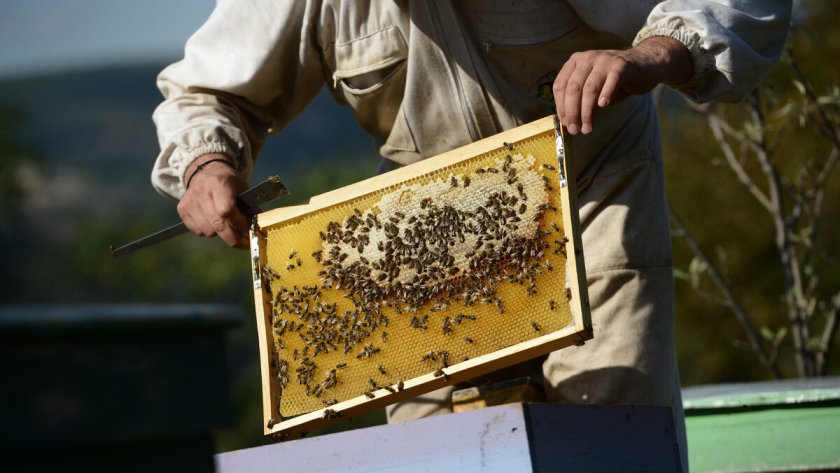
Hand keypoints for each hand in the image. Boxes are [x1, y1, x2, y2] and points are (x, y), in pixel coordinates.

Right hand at [177, 153, 249, 248]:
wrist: (206, 171)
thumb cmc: (228, 182)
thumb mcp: (243, 188)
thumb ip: (250, 206)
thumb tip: (258, 226)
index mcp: (219, 183)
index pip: (227, 210)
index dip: (239, 224)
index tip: (249, 230)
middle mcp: (201, 191)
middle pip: (218, 225)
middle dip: (234, 237)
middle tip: (245, 243)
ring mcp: (189, 200)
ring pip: (208, 231)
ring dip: (221, 233)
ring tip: (227, 226)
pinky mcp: (182, 209)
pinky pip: (198, 231)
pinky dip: (208, 231)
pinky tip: (213, 221)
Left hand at [553, 36, 691, 134]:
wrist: (644, 65)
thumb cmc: (615, 81)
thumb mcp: (594, 89)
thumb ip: (581, 100)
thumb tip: (570, 122)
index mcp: (576, 62)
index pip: (560, 85)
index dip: (561, 107)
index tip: (565, 123)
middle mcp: (588, 58)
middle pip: (574, 88)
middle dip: (572, 112)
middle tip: (575, 130)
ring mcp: (605, 60)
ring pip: (590, 88)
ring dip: (587, 111)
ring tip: (588, 127)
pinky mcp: (622, 65)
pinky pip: (611, 80)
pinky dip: (606, 93)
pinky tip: (603, 106)